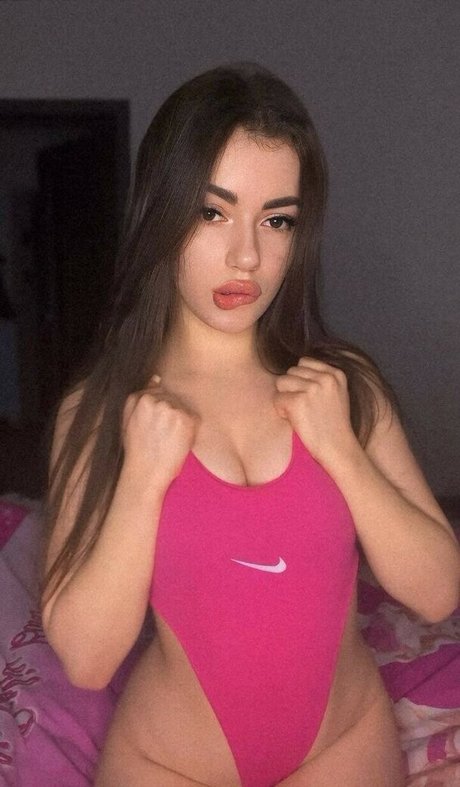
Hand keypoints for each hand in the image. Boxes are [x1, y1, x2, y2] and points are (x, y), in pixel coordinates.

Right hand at [121, 375, 198, 490]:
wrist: (145, 472)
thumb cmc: (137, 449)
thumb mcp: (128, 420)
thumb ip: (138, 398)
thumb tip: (155, 378)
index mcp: (137, 397)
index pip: (157, 391)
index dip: (160, 409)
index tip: (157, 424)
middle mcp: (154, 399)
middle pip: (171, 397)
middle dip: (171, 413)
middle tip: (163, 434)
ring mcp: (170, 407)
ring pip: (182, 406)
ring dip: (181, 420)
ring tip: (169, 439)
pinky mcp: (185, 418)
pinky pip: (193, 417)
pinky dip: (190, 429)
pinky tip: (178, 441)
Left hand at [274, 358, 359, 469]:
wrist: (338, 449)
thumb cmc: (334, 426)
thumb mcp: (337, 394)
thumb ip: (321, 379)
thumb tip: (294, 369)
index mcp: (336, 374)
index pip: (304, 362)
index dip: (300, 380)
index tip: (308, 398)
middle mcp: (325, 377)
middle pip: (291, 371)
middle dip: (292, 388)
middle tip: (303, 408)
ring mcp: (312, 388)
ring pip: (281, 382)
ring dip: (285, 398)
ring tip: (298, 414)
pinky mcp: (298, 401)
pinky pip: (277, 399)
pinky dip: (281, 411)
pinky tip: (294, 421)